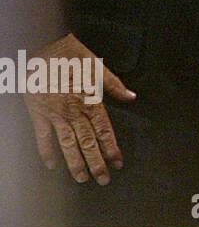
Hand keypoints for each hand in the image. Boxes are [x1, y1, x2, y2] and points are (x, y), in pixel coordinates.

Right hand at [23, 33, 135, 184]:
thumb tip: (132, 97)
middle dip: (96, 162)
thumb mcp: (97, 66)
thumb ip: (114, 84)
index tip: (118, 163)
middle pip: (88, 142)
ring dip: (74, 162)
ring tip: (81, 179)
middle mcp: (74, 111)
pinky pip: (42, 136)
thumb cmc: (71, 55)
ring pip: (67, 144)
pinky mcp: (37, 112)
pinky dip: (46, 151)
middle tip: (103, 180)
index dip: (112, 148)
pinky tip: (51, 165)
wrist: (41, 46)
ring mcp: (55, 114)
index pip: (105, 130)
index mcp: (91, 101)